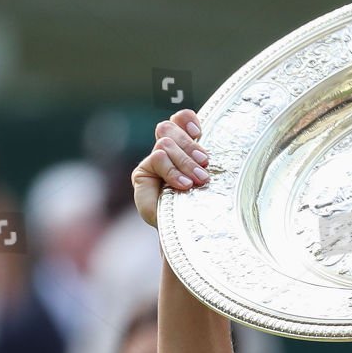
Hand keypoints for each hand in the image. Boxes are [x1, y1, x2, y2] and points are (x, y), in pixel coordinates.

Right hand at [131, 110, 209, 227]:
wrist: (185, 233)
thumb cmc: (200, 206)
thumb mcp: (207, 179)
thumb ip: (203, 159)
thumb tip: (208, 146)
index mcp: (183, 145)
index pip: (179, 119)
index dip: (186, 119)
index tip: (199, 132)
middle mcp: (167, 150)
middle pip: (170, 127)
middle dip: (189, 145)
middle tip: (204, 164)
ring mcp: (154, 161)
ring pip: (164, 142)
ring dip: (184, 161)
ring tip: (197, 180)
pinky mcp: (142, 173)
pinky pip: (157, 158)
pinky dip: (172, 170)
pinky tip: (183, 185)